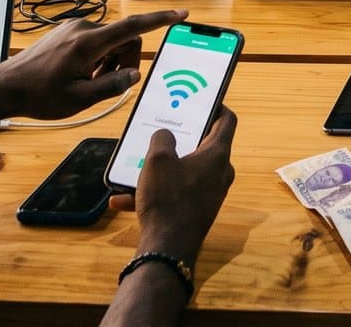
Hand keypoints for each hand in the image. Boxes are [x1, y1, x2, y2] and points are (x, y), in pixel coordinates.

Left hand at [0, 9, 185, 119]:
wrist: (5, 87)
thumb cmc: (40, 96)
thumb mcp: (79, 99)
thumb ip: (111, 86)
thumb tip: (135, 74)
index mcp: (89, 43)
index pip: (132, 27)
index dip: (159, 20)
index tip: (180, 15)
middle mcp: (83, 28)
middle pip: (124, 38)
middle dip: (123, 61)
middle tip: (105, 84)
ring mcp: (74, 28)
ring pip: (110, 41)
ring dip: (108, 62)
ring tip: (86, 82)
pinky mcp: (67, 32)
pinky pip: (95, 41)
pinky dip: (96, 58)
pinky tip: (79, 75)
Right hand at [109, 109, 237, 263]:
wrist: (167, 248)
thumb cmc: (167, 197)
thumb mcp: (157, 160)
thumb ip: (162, 139)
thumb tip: (166, 136)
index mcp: (217, 155)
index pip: (227, 120)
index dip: (216, 106)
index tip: (201, 101)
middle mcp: (220, 173)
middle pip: (204, 146)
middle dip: (181, 139)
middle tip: (164, 130)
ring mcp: (210, 193)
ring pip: (184, 172)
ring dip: (161, 169)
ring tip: (135, 166)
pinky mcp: (197, 211)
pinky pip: (176, 194)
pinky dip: (155, 193)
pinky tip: (123, 199)